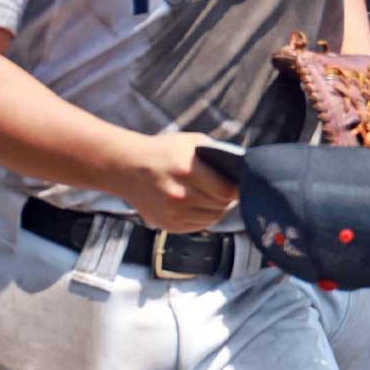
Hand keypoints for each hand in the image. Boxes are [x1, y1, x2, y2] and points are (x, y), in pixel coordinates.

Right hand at [113, 132, 238, 232]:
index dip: (238, 190)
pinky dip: (205, 218)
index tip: (243, 185)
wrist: (126, 168)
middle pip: (220, 206)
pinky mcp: (166, 224)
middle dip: (229, 199)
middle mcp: (179, 195)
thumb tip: (242, 165)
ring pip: (211, 219)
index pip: (226, 191)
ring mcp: (171, 213)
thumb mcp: (191, 142)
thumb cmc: (163, 151)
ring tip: (217, 198)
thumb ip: (217, 153)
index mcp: (187, 171)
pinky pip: (197, 227)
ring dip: (218, 210)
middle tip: (231, 191)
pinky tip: (203, 206)